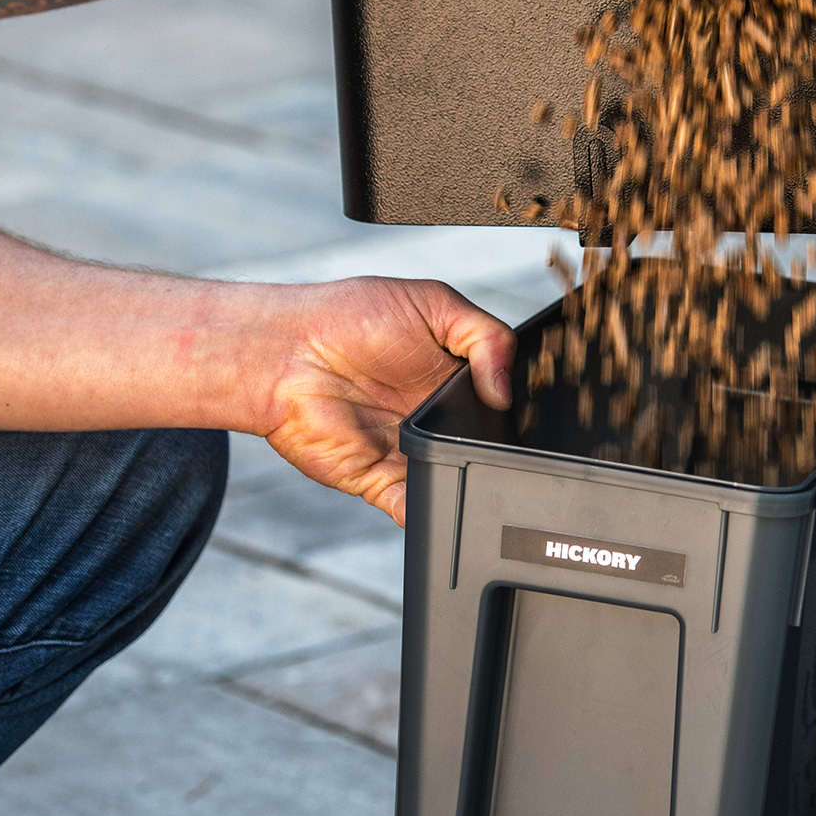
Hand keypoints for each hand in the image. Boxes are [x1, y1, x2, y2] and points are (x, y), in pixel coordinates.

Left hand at [259, 277, 514, 525]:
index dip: (519, 407)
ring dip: (466, 478)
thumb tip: (505, 390)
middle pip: (484, 448)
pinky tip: (438, 493)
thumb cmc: (350, 316)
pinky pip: (416, 508)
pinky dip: (430, 512)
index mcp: (456, 377)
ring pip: (456, 480)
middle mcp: (437, 418)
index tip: (532, 407)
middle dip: (497, 449)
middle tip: (495, 434)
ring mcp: (411, 452)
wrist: (283, 352)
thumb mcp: (434, 303)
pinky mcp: (381, 480)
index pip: (503, 402)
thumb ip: (486, 337)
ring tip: (465, 457)